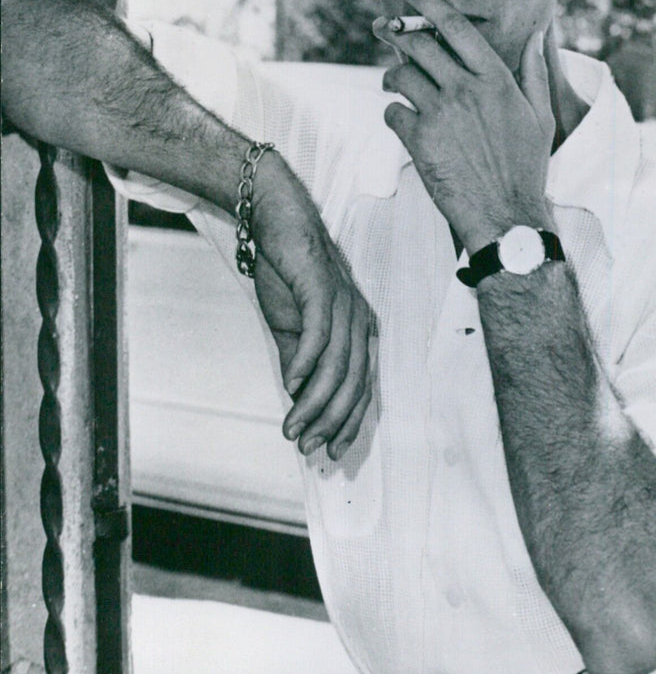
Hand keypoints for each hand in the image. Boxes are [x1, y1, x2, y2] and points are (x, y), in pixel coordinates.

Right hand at [250, 152, 372, 460]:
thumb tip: (299, 399)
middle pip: (353, 383)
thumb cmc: (287, 274)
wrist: (276, 222)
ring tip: (292, 428)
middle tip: (306, 447)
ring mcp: (344, 304)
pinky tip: (291, 386)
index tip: (328, 451)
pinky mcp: (323, 290)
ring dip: (314, 403)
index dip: (347, 422)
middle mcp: (359, 320)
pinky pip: (320, 335)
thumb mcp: (291, 328)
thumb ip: (299, 363)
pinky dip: (307, 364)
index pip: (361, 387)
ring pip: (337, 367)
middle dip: (330, 421)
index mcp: (358, 330)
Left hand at [374, 0, 554, 253]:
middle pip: (420, 44)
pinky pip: (393, 112)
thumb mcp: (540, 116)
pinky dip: (392, 113)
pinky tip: (401, 120)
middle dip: (398, 33)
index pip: (457, 27)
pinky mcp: (419, 139)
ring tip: (394, 83)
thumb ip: (534, 72)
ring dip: (392, 76)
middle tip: (385, 29)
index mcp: (496, 78)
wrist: (505, 214)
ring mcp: (440, 112)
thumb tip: (536, 34)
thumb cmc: (525, 168)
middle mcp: (466, 89)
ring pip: (401, 74)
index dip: (430, 4)